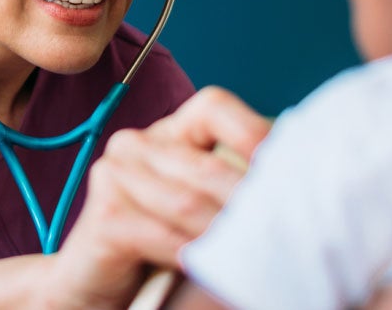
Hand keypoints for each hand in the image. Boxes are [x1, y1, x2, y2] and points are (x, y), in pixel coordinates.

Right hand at [42, 87, 270, 308]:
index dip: (254, 133)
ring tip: (257, 259)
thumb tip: (300, 180)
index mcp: (168, 132)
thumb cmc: (161, 246)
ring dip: (227, 238)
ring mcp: (115, 174)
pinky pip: (163, 235)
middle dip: (252, 206)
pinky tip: (210, 271)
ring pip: (190, 203)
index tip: (290, 174)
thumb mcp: (202, 208)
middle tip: (289, 235)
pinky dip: (193, 257)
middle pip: (209, 166)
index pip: (214, 107)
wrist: (92, 285)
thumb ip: (232, 185)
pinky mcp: (104, 215)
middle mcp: (136, 143)